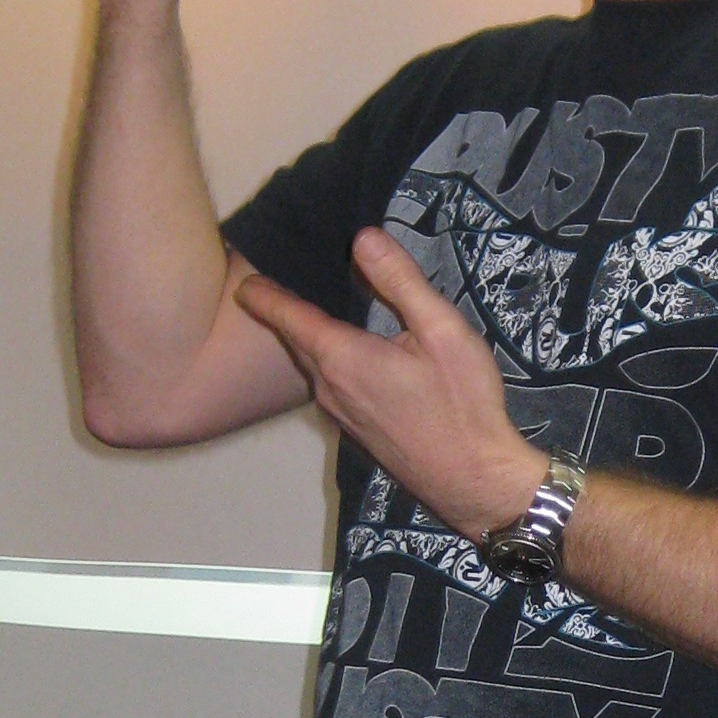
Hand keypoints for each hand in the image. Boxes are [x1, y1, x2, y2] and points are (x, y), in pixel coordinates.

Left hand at [234, 229, 544, 543]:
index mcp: (343, 357)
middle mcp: (330, 388)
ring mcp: (341, 415)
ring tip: (312, 313)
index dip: (264, 295)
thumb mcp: (442, 331)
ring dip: (307, 340)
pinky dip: (327, 364)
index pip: (289, 317)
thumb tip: (363, 238)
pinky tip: (350, 356)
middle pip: (296, 342)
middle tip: (275, 286)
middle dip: (283, 314)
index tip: (243, 280)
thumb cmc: (462, 404)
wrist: (474, 480)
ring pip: (313, 367)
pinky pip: (329, 387)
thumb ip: (401, 282)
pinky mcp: (357, 432)